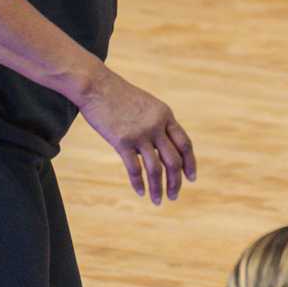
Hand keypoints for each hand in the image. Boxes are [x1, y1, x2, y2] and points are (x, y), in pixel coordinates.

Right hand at [76, 68, 194, 206]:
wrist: (96, 85)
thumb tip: (159, 144)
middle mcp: (157, 125)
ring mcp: (141, 134)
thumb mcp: (146, 104)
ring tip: (159, 201)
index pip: (185, 144)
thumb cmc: (118, 95)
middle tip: (175, 195)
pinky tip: (141, 192)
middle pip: (174, 160)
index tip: (191, 178)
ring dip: (159, 187)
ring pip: (156, 168)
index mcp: (166, 115)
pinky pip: (135, 169)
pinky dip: (139, 183)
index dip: (190, 163)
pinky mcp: (122, 141)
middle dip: (176, 181)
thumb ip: (156, 122)